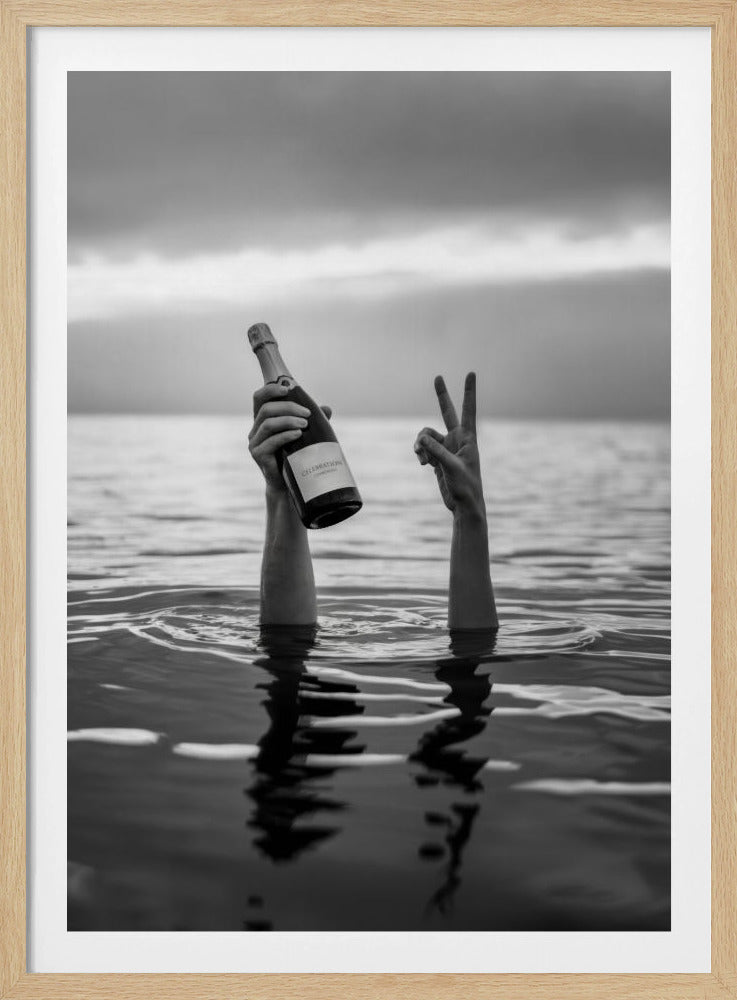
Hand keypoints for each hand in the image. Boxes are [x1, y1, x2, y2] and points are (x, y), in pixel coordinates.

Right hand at [249, 383, 330, 494]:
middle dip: (288, 407)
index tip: (288, 388)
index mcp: (263, 421)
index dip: (271, 390)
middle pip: (266, 409)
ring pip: (268, 424)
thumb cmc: (297, 457)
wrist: (291, 485)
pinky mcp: (258, 455)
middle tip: (307, 413)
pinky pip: (271, 441)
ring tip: (305, 424)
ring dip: (288, 420)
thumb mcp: (305, 435)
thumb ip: (312, 421)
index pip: (260, 398)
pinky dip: (285, 435)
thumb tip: (327, 409)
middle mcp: (255, 430)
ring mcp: (255, 443)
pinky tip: (298, 434)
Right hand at [414, 372, 484, 517]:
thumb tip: (420, 440)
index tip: (471, 373)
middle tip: (438, 377)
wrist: (463, 505)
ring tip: (421, 459)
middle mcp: (457, 439)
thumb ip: (436, 452)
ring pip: (426, 435)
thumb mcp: (451, 468)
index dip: (469, 392)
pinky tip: (423, 465)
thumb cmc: (465, 486)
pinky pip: (423, 448)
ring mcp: (446, 447)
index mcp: (467, 438)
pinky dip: (420, 454)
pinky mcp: (437, 458)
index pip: (468, 410)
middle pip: (447, 412)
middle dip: (442, 396)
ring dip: (420, 444)